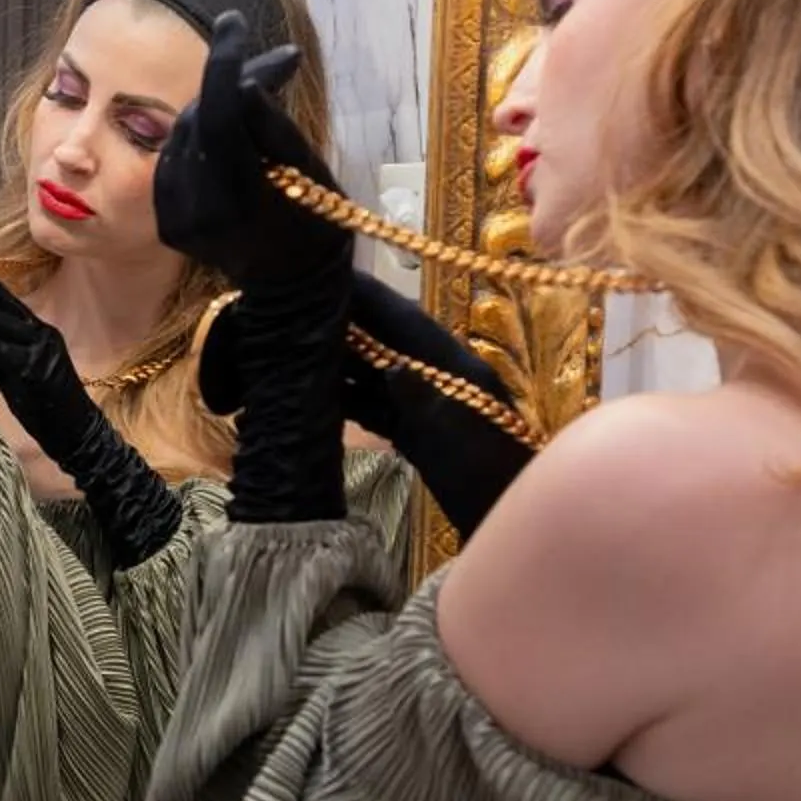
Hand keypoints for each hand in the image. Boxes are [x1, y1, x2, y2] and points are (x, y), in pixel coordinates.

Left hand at [0, 255, 180, 566]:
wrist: (77, 433)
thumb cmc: (45, 403)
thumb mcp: (16, 373)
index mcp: (38, 332)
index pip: (6, 300)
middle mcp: (42, 334)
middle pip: (5, 303)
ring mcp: (42, 353)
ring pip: (4, 326)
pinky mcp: (39, 373)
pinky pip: (8, 355)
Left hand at [152, 11, 344, 286]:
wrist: (292, 286)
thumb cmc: (316, 222)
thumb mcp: (307, 167)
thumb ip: (269, 123)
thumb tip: (241, 80)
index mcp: (238, 195)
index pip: (221, 112)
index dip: (225, 61)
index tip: (230, 20)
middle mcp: (196, 208)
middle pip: (200, 119)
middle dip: (230, 86)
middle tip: (278, 65)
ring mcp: (175, 218)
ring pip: (184, 136)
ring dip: (215, 111)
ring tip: (256, 104)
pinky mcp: (165, 221)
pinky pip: (176, 162)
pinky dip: (200, 142)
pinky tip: (230, 141)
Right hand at [195, 269, 529, 541]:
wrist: (509, 525)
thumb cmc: (493, 486)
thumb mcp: (459, 443)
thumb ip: (425, 402)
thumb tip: (392, 367)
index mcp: (458, 369)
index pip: (405, 321)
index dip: (368, 296)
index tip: (327, 275)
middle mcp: (440, 379)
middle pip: (384, 340)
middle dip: (343, 323)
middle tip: (292, 308)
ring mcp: (428, 407)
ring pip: (374, 373)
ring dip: (337, 360)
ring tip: (290, 346)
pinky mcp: (418, 436)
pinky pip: (375, 407)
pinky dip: (346, 398)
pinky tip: (314, 393)